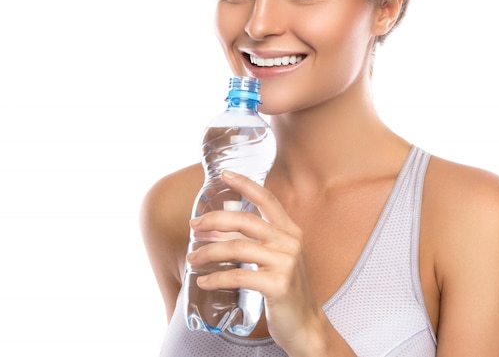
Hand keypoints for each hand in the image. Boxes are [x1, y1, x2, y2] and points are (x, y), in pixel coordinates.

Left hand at [186, 170, 329, 354]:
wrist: (305, 324)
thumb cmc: (285, 290)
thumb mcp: (278, 258)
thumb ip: (258, 241)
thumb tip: (216, 230)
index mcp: (290, 231)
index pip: (267, 200)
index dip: (246, 184)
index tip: (225, 175)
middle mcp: (290, 242)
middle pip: (245, 221)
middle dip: (214, 220)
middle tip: (194, 226)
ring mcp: (286, 263)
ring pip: (237, 248)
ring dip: (208, 253)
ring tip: (193, 258)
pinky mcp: (278, 284)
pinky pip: (238, 276)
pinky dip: (216, 278)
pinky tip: (203, 281)